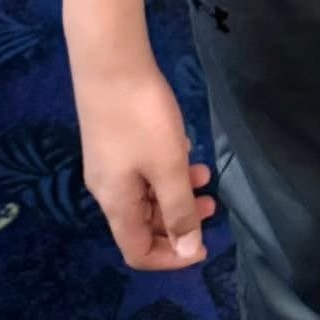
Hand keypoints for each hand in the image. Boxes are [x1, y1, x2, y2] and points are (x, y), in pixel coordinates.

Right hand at [73, 55, 218, 268]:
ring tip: (204, 174)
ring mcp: (108, 162)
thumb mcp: (168, 167)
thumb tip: (187, 251)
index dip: (170, 258)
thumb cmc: (141, 118)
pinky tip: (183, 146)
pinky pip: (142, 169)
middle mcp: (107, 189)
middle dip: (179, 221)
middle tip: (211, 205)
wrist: (110, 61)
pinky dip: (165, 168)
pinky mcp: (113, 138)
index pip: (138, 252)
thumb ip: (179, 210)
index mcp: (116, 203)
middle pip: (142, 225)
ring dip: (176, 191)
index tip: (202, 245)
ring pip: (145, 194)